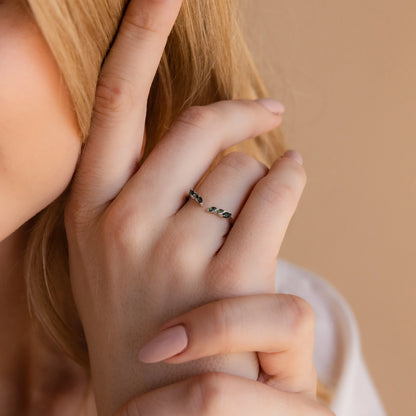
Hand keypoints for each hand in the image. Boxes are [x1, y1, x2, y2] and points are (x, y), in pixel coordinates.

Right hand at [63, 0, 305, 413]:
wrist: (152, 397)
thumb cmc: (140, 312)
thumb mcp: (115, 246)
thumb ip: (144, 184)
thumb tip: (206, 132)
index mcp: (90, 205)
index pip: (114, 101)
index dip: (138, 36)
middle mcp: (122, 220)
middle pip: (201, 126)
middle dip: (240, 117)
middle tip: (267, 112)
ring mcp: (171, 251)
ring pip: (242, 164)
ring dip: (259, 171)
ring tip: (254, 202)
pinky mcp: (225, 280)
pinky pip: (276, 189)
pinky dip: (292, 176)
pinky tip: (291, 179)